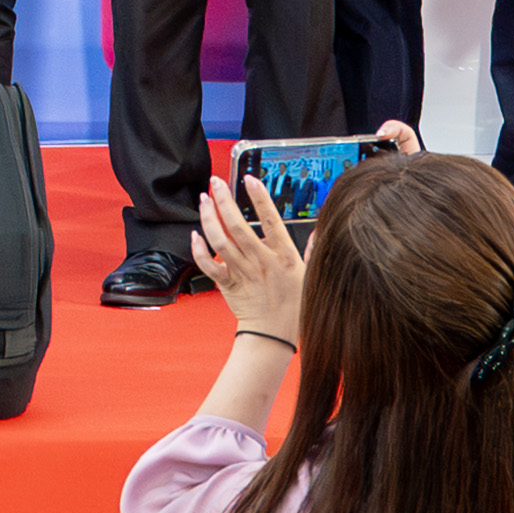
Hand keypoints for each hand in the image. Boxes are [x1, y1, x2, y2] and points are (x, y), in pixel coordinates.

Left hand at [195, 165, 311, 342]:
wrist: (274, 333)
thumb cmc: (293, 304)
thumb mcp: (310, 274)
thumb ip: (312, 250)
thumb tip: (318, 231)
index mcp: (284, 255)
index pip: (271, 220)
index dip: (259, 198)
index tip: (249, 178)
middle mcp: (262, 261)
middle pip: (238, 226)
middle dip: (224, 200)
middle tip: (216, 182)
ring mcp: (244, 272)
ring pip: (221, 241)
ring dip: (209, 218)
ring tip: (204, 200)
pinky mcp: (228, 284)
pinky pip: (209, 265)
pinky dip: (199, 250)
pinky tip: (195, 236)